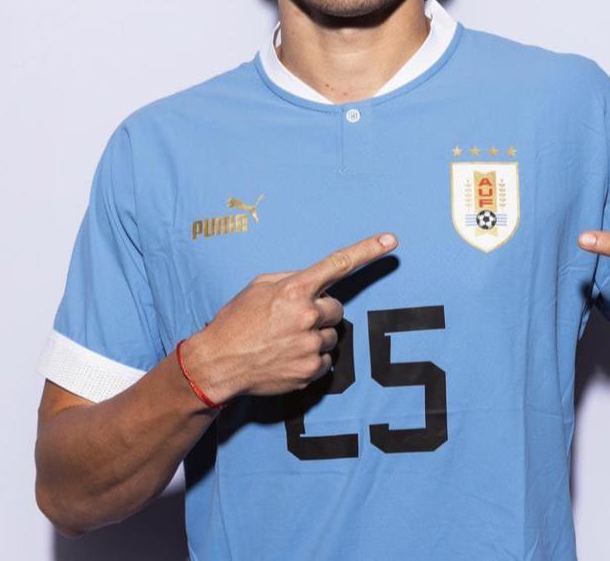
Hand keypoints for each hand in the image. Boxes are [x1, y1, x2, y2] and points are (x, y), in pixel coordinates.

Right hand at [182, 232, 398, 402]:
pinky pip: (326, 361)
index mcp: (294, 290)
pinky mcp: (310, 370)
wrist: (218, 363)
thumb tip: (315, 282)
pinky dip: (311, 359)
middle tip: (293, 320)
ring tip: (285, 341)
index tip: (391, 240)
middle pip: (337, 308)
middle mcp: (306, 315)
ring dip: (315, 336)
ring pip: (332, 335)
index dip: (367, 250)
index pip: (338, 264)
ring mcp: (310, 345)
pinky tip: (287, 357)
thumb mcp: (258, 288)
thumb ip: (290, 280)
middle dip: (321, 312)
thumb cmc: (235, 322)